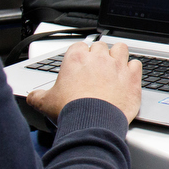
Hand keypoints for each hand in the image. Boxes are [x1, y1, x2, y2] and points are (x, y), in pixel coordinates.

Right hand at [27, 40, 142, 125]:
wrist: (93, 123)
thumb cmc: (71, 111)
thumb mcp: (45, 103)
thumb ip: (37, 95)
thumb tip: (32, 96)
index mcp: (77, 59)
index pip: (79, 47)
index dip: (80, 55)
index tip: (80, 64)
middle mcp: (98, 58)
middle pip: (100, 46)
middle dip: (98, 55)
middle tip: (96, 69)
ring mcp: (117, 66)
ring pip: (120, 48)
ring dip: (118, 55)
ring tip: (114, 67)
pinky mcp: (132, 77)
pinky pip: (136, 64)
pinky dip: (133, 70)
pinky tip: (128, 77)